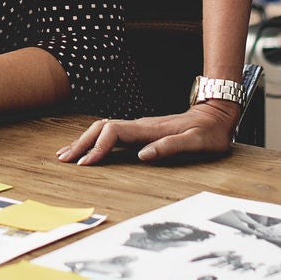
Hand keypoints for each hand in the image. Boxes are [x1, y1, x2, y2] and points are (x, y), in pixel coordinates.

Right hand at [57, 100, 240, 165]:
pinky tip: (88, 149)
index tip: (85, 164)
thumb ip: (170, 147)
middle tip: (64, 160)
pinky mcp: (140, 131)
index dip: (97, 147)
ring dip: (84, 141)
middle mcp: (140, 125)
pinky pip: (111, 133)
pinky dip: (95, 140)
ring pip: (103, 129)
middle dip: (81, 143)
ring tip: (66, 154)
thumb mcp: (196, 142)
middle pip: (101, 128)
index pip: (113, 132)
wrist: (216, 115)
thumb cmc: (209, 132)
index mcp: (149, 129)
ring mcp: (139, 127)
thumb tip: (142, 155)